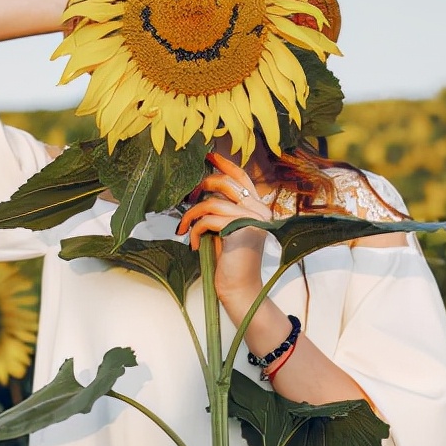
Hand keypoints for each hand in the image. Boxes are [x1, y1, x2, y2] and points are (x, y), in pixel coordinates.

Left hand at [176, 153, 272, 308]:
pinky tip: (192, 243)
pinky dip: (194, 230)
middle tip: (188, 198)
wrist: (239, 289)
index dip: (225, 164)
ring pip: (212, 202)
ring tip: (184, 228)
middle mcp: (260, 211)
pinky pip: (208, 220)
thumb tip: (202, 188)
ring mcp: (253, 220)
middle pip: (226, 183)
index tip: (209, 156)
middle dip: (202, 186)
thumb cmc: (230, 260)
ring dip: (192, 214)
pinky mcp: (241, 231)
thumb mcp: (226, 229)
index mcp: (259, 208)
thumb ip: (223, 208)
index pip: (242, 178)